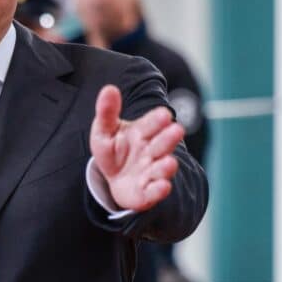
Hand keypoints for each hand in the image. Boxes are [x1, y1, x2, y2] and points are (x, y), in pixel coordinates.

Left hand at [89, 85, 184, 211]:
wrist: (115, 179)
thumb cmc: (114, 150)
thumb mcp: (104, 131)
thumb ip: (107, 112)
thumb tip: (108, 88)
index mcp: (143, 133)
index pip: (151, 124)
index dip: (156, 120)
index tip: (163, 114)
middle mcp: (151, 152)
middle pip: (161, 144)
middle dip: (168, 138)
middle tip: (177, 130)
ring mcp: (151, 172)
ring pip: (161, 168)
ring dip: (166, 166)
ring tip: (169, 162)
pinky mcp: (146, 193)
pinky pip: (154, 192)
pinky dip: (159, 190)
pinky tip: (163, 186)